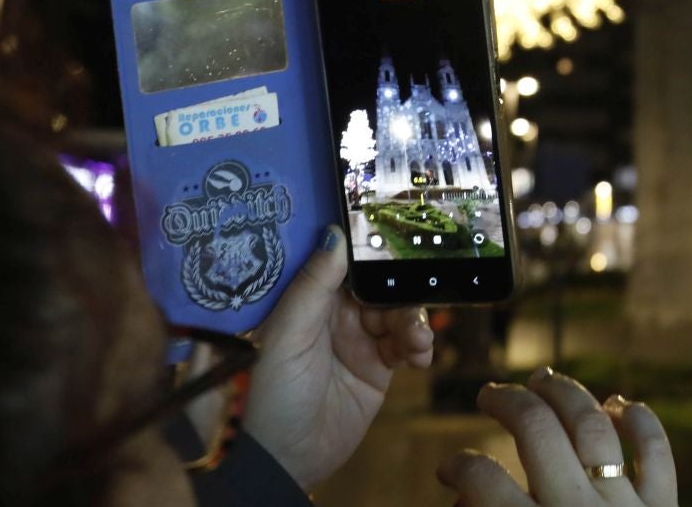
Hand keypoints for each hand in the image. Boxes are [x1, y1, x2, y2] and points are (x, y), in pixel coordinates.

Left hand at [243, 224, 435, 487]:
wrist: (285, 458)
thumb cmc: (271, 393)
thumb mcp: (287, 335)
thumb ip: (313, 285)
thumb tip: (335, 233)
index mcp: (309, 299)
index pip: (345, 262)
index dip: (372, 251)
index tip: (400, 239)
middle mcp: (335, 314)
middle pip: (380, 285)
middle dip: (401, 290)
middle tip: (410, 304)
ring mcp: (359, 340)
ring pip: (398, 312)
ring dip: (414, 321)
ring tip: (416, 341)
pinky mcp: (378, 367)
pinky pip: (407, 343)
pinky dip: (419, 344)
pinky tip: (420, 355)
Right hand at [437, 367, 676, 506]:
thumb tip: (464, 497)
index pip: (483, 483)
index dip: (459, 466)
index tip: (449, 466)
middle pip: (538, 432)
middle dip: (509, 402)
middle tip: (490, 392)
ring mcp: (625, 506)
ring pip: (592, 427)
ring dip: (565, 394)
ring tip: (542, 380)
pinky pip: (656, 452)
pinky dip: (639, 422)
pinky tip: (619, 404)